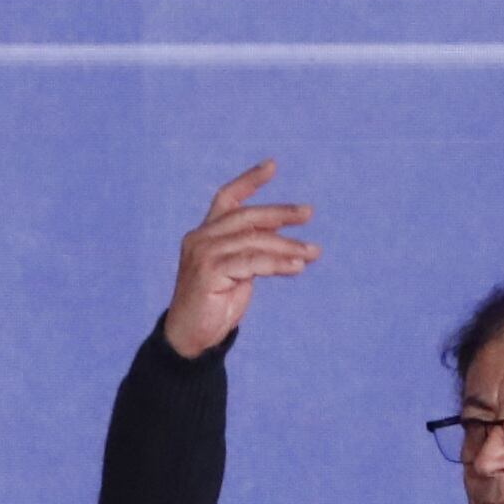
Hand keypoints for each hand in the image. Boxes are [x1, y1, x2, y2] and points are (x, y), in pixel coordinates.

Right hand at [163, 160, 319, 359]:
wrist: (191, 338)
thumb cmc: (214, 306)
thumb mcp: (237, 272)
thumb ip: (251, 251)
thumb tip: (284, 239)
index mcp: (204, 234)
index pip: (227, 198)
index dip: (248, 181)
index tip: (272, 165)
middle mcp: (200, 238)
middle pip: (246, 216)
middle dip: (280, 213)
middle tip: (308, 213)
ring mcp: (202, 254)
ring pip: (254, 240)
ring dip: (287, 246)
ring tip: (312, 252)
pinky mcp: (208, 272)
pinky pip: (252, 262)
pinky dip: (278, 263)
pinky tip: (296, 267)